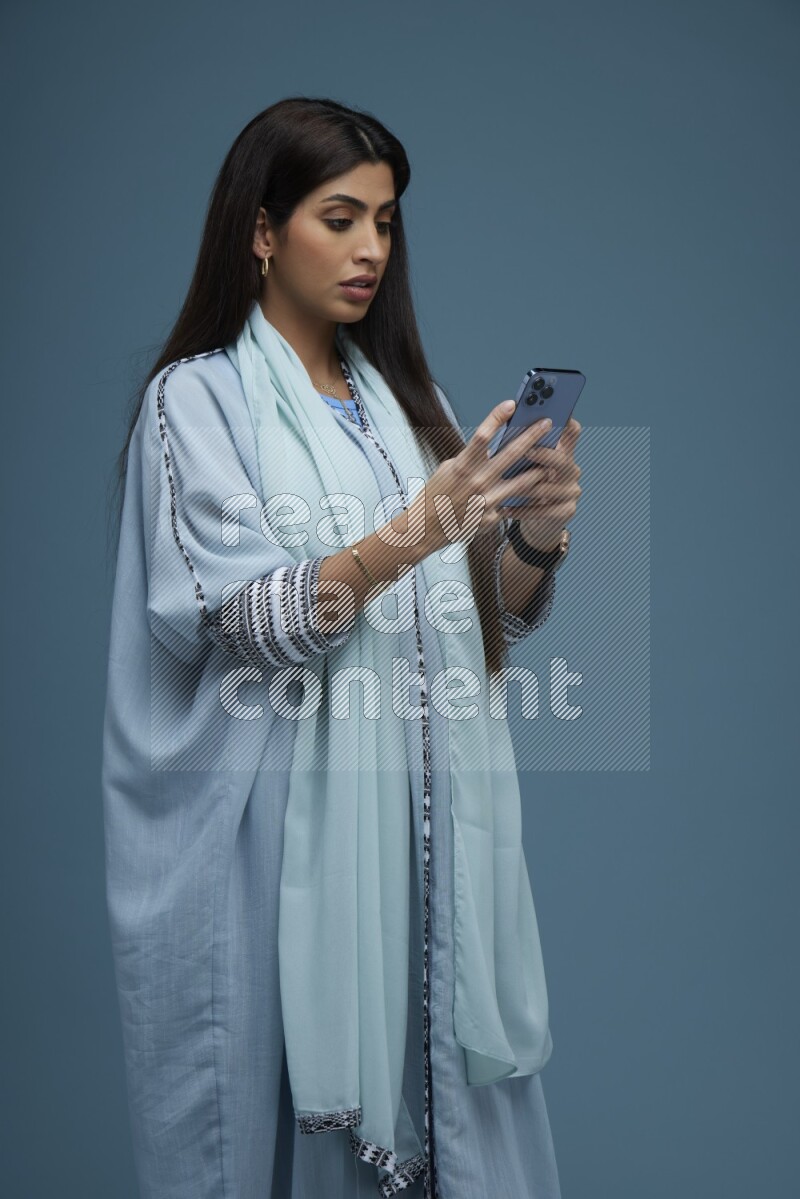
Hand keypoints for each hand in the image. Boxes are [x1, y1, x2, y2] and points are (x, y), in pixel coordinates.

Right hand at [408, 400, 564, 553]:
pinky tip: (531, 496)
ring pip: (521, 483)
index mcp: (462, 466)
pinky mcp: (490, 518)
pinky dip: (520, 499)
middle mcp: (476, 482)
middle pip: (511, 454)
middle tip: (547, 424)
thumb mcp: (449, 469)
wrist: (426, 528)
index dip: (497, 417)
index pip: (482, 436)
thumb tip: (494, 444)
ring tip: (551, 464)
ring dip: (538, 471)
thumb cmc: (437, 495)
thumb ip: (472, 458)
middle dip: (532, 436)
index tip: (511, 403)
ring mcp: (485, 501)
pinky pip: (510, 504)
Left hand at [512, 417, 581, 548]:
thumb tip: (505, 432)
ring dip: (525, 487)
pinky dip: (522, 510)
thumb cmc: (524, 486)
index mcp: (563, 452)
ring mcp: (572, 491)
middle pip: (562, 459)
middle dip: (543, 454)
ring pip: (548, 487)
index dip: (566, 421)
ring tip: (505, 486)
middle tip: (526, 450)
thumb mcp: (525, 466)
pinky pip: (543, 510)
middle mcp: (572, 470)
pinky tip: (505, 509)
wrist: (537, 522)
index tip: (554, 413)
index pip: (572, 432)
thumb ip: (522, 450)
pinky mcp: (567, 511)